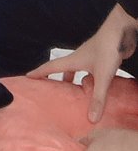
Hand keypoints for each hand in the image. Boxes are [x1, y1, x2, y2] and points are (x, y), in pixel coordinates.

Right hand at [27, 3, 137, 122]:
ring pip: (79, 73)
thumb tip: (91, 119)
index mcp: (74, 60)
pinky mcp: (102, 60)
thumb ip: (98, 97)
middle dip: (58, 81)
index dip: (39, 72)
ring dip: (75, 82)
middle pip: (64, 71)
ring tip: (74, 96)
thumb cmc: (107, 48)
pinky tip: (97, 90)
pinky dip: (90, 82)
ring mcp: (91, 58)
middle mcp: (80, 59)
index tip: (28, 76)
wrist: (122, 31)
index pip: (52, 67)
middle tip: (52, 92)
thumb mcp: (102, 76)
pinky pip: (92, 74)